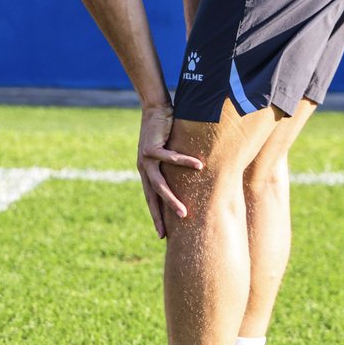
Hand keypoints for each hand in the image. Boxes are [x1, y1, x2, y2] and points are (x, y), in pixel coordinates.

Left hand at [137, 103, 203, 239]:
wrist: (155, 109)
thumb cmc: (167, 131)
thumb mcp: (170, 153)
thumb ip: (177, 168)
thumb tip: (197, 180)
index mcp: (147, 172)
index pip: (150, 199)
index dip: (156, 216)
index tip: (162, 235)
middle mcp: (144, 168)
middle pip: (152, 197)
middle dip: (160, 215)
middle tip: (168, 234)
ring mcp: (145, 158)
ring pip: (159, 184)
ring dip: (171, 199)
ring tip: (183, 212)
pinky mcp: (151, 147)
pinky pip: (171, 158)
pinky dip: (185, 162)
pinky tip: (199, 166)